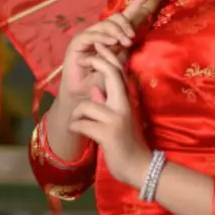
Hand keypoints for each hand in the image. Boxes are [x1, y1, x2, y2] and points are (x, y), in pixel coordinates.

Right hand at [58, 0, 146, 106]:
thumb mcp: (120, 63)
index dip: (136, 3)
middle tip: (130, 38)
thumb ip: (126, 49)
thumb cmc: (103, 81)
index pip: (125, 16)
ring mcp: (89, 36)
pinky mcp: (78, 42)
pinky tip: (111, 42)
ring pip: (105, 24)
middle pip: (116, 17)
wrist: (86, 95)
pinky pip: (92, 35)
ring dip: (117, 32)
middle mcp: (101, 33)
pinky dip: (103, 37)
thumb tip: (135, 36)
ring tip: (124, 43)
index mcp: (113, 36)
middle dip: (126, 25)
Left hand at [68, 45, 151, 188]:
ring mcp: (116, 119)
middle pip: (111, 72)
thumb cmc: (127, 142)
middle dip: (94, 62)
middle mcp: (124, 105)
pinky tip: (77, 131)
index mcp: (126, 100)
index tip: (95, 46)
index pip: (119, 70)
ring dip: (76, 115)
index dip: (106, 55)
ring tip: (77, 123)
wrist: (139, 167)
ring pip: (85, 105)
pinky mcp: (108, 134)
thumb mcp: (118, 118)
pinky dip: (75, 127)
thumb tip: (94, 87)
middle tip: (79, 62)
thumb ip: (106, 102)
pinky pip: (81, 124)